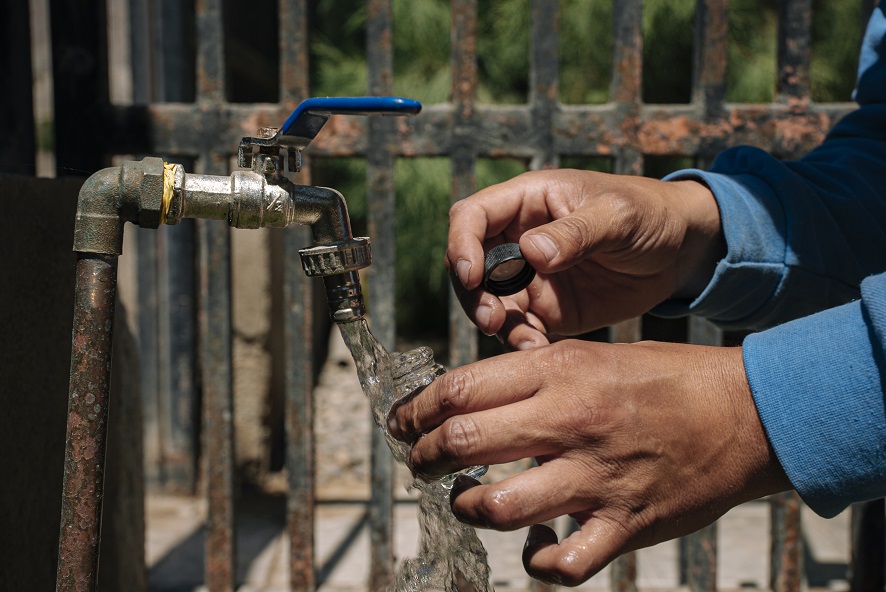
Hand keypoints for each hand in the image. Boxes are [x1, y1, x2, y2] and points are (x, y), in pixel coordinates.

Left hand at [388, 340, 789, 585]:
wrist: (744, 413)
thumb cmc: (664, 379)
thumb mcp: (593, 354)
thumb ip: (533, 377)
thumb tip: (471, 399)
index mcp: (560, 372)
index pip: (460, 389)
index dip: (416, 409)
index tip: (401, 421)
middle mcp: (569, 422)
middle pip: (464, 443)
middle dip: (424, 456)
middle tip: (417, 460)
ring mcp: (595, 477)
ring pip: (498, 505)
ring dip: (466, 506)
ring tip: (464, 499)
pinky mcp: (624, 523)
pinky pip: (563, 562)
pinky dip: (537, 560)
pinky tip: (533, 545)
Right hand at [447, 170, 723, 347]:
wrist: (680, 251)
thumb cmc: (649, 214)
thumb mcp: (619, 216)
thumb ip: (576, 232)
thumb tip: (530, 252)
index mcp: (527, 201)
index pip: (471, 216)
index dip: (461, 244)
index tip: (471, 275)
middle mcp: (517, 239)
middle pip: (469, 265)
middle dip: (473, 295)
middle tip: (493, 320)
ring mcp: (529, 278)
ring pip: (489, 303)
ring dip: (496, 324)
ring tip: (526, 341)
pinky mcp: (545, 310)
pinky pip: (519, 328)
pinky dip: (521, 342)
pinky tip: (540, 350)